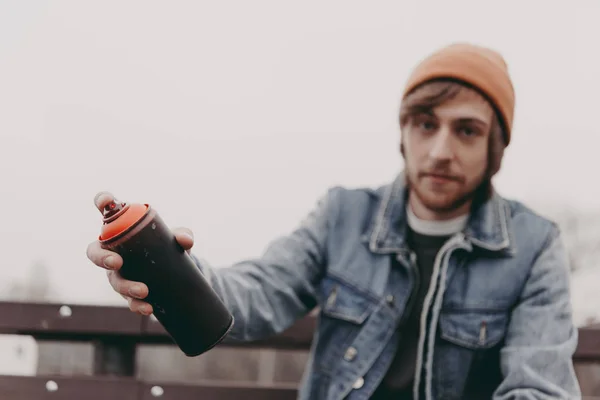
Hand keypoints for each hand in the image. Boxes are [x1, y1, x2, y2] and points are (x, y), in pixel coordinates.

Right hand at [86, 191, 194, 314]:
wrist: (177, 272)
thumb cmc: (169, 246)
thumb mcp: (177, 240)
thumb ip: (183, 236)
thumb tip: (185, 240)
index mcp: (122, 230)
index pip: (106, 210)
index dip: (102, 202)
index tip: (106, 201)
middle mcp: (113, 251)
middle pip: (95, 253)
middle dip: (102, 258)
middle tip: (116, 262)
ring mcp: (118, 274)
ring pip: (114, 281)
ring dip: (127, 286)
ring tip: (144, 291)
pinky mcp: (129, 293)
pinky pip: (129, 300)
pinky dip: (137, 305)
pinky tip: (148, 308)